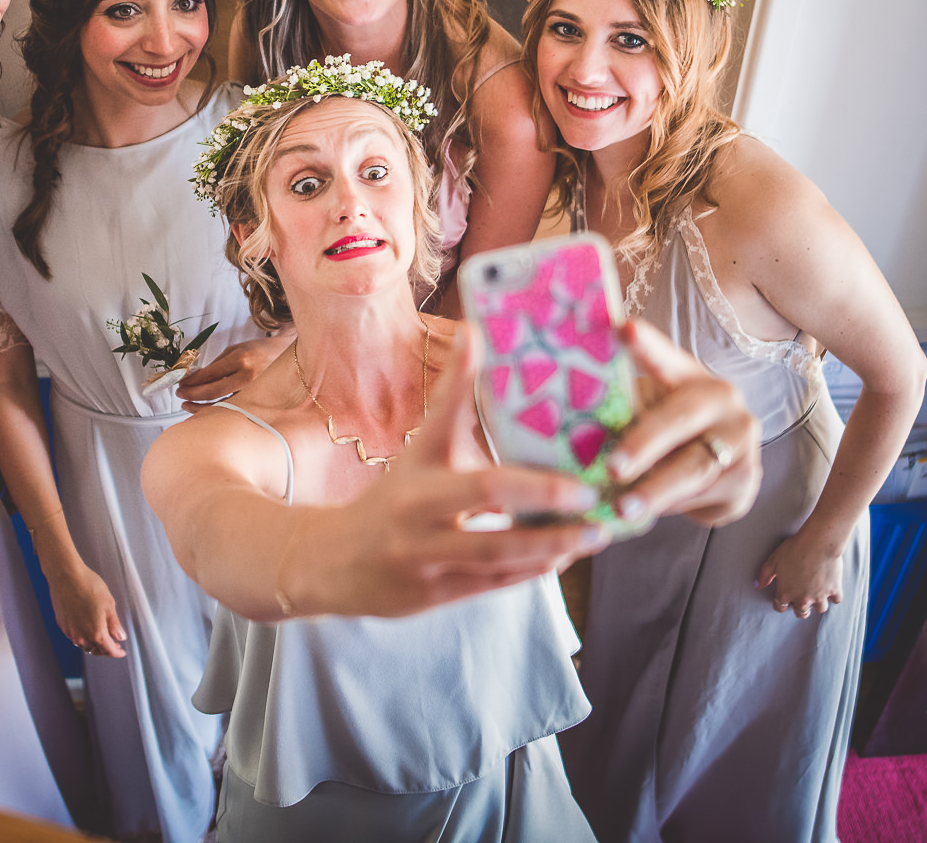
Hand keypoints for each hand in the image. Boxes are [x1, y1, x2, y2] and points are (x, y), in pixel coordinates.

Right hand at [46, 559, 126, 658]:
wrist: (66, 576)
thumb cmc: (88, 586)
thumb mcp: (109, 604)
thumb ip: (114, 624)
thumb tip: (120, 636)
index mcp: (96, 633)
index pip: (109, 650)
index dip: (117, 652)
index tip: (121, 652)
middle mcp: (81, 636)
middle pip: (95, 650)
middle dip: (106, 650)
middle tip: (114, 645)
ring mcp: (70, 632)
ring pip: (84, 645)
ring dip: (93, 645)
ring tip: (101, 637)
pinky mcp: (62, 625)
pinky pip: (74, 637)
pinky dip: (83, 637)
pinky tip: (87, 629)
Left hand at [177, 335, 294, 402]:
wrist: (293, 357)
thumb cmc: (262, 351)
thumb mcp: (238, 348)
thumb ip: (217, 364)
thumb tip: (195, 377)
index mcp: (241, 359)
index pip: (208, 374)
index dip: (191, 381)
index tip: (179, 383)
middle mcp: (248, 376)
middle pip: (212, 392)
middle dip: (192, 394)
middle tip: (179, 395)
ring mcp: (255, 392)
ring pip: (221, 406)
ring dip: (200, 407)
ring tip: (186, 406)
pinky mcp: (259, 403)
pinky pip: (233, 410)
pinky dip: (217, 412)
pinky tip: (206, 411)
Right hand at [286, 327, 606, 618]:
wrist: (330, 563)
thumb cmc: (393, 497)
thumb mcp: (420, 448)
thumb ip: (453, 399)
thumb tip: (476, 333)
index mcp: (416, 465)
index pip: (446, 418)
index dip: (469, 385)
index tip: (524, 389)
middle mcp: (416, 508)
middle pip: (485, 492)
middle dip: (542, 492)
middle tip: (590, 491)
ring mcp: (422, 555)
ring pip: (496, 549)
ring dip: (551, 542)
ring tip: (596, 532)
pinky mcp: (432, 594)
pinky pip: (492, 583)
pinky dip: (531, 570)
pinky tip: (563, 557)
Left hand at [605, 319, 762, 527]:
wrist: (711, 468)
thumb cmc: (662, 434)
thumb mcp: (642, 415)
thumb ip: (620, 412)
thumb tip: (560, 417)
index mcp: (686, 374)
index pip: (663, 356)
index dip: (645, 344)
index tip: (624, 329)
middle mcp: (722, 398)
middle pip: (679, 420)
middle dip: (643, 446)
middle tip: (613, 468)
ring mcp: (741, 438)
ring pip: (693, 469)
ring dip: (654, 492)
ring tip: (622, 510)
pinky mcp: (746, 479)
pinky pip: (705, 498)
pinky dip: (672, 509)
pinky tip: (649, 516)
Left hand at [756, 528, 844, 618]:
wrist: (818, 543)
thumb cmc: (795, 549)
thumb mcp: (773, 560)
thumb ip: (764, 574)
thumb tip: (758, 585)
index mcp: (786, 593)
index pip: (780, 607)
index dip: (780, 604)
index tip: (783, 601)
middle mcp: (803, 599)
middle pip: (802, 613)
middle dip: (800, 609)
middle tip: (801, 600)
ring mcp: (820, 596)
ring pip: (820, 609)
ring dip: (818, 603)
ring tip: (817, 594)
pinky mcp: (834, 590)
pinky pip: (836, 600)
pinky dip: (834, 595)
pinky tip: (831, 589)